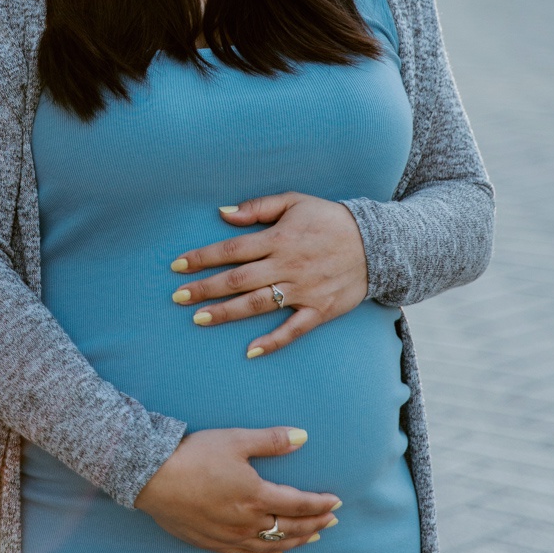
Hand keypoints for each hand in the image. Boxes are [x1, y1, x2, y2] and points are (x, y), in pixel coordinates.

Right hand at [134, 425, 340, 552]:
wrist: (153, 478)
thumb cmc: (195, 455)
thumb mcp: (236, 440)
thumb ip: (271, 440)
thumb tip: (303, 436)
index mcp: (256, 495)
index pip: (298, 504)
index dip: (320, 504)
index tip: (337, 501)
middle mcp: (247, 521)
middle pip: (290, 528)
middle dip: (315, 523)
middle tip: (332, 520)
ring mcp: (230, 536)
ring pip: (272, 545)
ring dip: (296, 541)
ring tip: (312, 536)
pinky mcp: (213, 543)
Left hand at [170, 191, 368, 357]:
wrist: (377, 243)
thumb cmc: (329, 219)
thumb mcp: (295, 201)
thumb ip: (258, 207)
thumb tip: (223, 213)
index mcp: (279, 238)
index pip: (231, 249)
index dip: (202, 257)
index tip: (177, 265)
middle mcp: (287, 265)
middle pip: (237, 279)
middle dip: (204, 288)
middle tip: (177, 298)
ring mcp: (303, 290)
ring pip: (258, 304)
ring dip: (226, 313)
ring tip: (199, 319)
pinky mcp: (320, 310)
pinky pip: (293, 330)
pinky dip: (273, 341)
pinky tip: (250, 351)